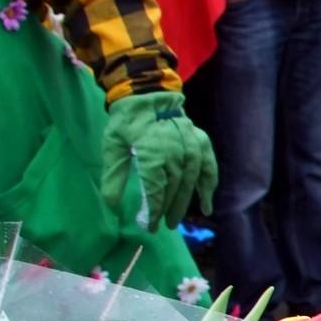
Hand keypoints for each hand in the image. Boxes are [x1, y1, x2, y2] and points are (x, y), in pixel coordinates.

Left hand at [99, 92, 217, 226]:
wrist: (146, 94)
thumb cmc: (126, 123)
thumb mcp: (112, 147)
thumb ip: (114, 177)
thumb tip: (112, 206)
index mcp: (151, 151)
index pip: (155, 188)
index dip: (153, 209)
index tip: (148, 226)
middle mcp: (174, 149)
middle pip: (174, 186)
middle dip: (167, 208)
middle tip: (163, 226)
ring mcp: (190, 144)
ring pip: (191, 179)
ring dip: (186, 201)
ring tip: (177, 219)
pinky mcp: (200, 141)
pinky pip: (208, 166)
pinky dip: (208, 185)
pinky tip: (207, 203)